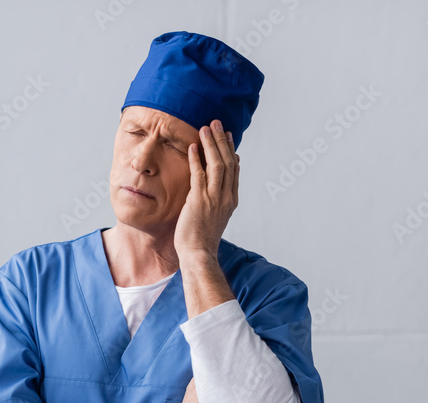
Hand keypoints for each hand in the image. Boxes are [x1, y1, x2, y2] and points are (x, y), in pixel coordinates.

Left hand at [173, 119, 239, 258]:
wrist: (199, 253)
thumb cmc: (202, 237)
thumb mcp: (214, 215)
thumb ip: (216, 199)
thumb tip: (214, 187)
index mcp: (231, 200)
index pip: (234, 169)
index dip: (230, 150)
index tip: (227, 136)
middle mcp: (226, 196)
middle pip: (228, 162)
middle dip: (222, 140)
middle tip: (217, 123)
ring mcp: (214, 198)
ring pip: (217, 164)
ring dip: (211, 144)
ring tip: (205, 128)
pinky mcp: (199, 200)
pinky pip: (200, 174)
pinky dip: (197, 159)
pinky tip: (193, 147)